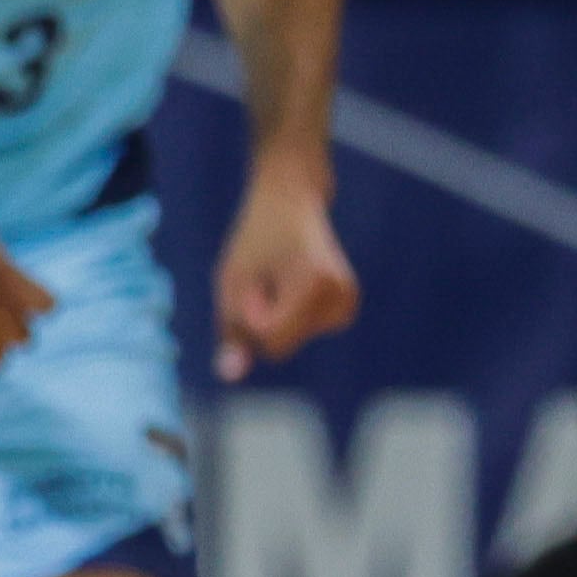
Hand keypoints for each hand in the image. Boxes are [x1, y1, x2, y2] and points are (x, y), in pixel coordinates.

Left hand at [214, 154, 360, 382]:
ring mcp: (347, 304)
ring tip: (279, 277)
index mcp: (317, 283)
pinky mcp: (345, 310)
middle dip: (259, 320)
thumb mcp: (231, 281)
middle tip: (266, 278)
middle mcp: (341, 295)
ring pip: (287, 342)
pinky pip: (297, 335)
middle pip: (279, 345)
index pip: (272, 342)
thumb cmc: (256, 239)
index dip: (249, 319)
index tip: (256, 283)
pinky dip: (285, 316)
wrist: (291, 202)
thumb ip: (231, 330)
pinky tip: (291, 284)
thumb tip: (229, 375)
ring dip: (271, 316)